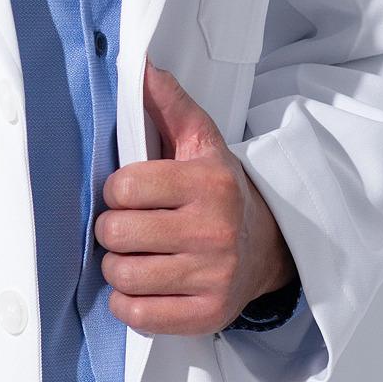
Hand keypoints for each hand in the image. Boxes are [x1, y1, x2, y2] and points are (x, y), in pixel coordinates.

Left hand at [95, 59, 297, 335]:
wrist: (268, 249)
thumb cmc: (221, 193)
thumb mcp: (203, 144)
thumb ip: (171, 105)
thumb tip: (143, 66)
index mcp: (209, 182)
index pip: (123, 186)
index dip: (118, 191)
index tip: (133, 195)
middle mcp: (214, 229)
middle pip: (116, 233)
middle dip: (114, 230)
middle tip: (132, 228)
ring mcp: (213, 275)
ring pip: (121, 274)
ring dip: (119, 267)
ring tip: (139, 257)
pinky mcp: (207, 314)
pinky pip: (136, 315)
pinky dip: (129, 303)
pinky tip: (146, 287)